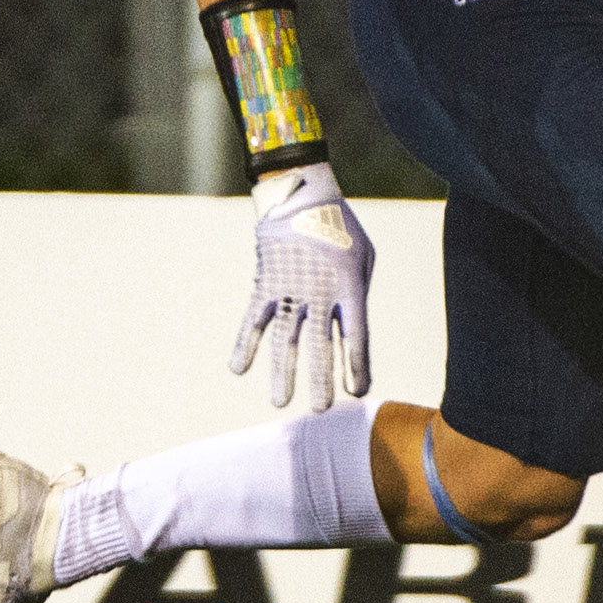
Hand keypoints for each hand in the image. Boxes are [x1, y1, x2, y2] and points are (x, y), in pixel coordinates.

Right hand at [230, 161, 372, 408]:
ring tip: (279, 402)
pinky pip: (252, 319)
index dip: (357, 367)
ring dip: (281, 372)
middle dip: (319, 380)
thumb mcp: (365, 256)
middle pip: (318, 346)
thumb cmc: (341, 226)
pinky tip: (237, 369)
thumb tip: (347, 329)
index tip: (358, 392)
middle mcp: (319, 293)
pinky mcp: (265, 283)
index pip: (356, 337)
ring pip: (283, 339)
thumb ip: (358, 294)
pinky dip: (243, 344)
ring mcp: (289, 289)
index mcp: (349, 287)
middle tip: (321, 409)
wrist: (302, 193)